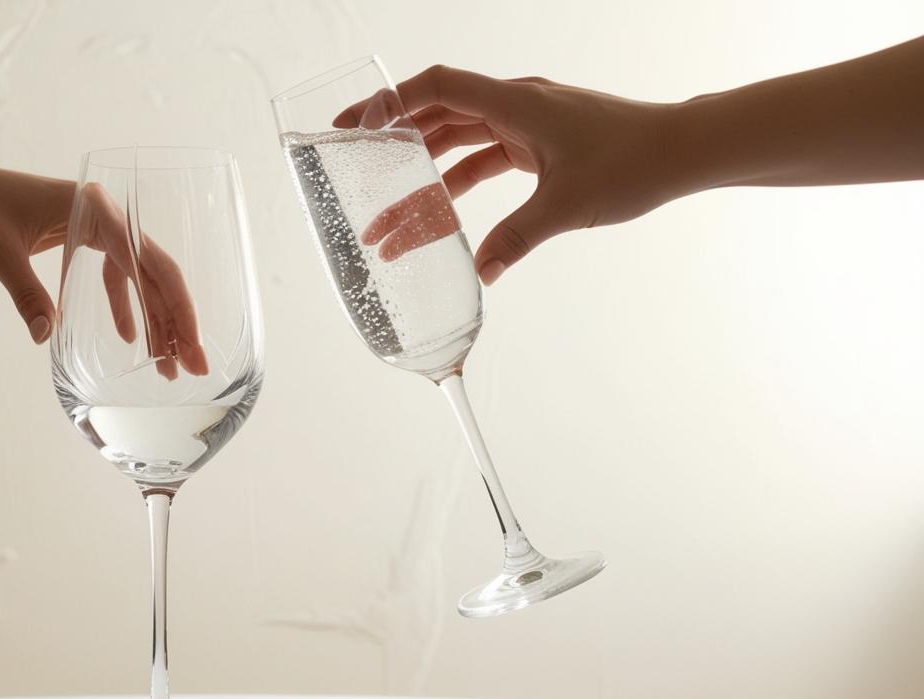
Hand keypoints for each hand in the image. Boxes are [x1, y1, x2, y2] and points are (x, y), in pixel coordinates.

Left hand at [0, 157, 204, 375]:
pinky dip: (121, 305)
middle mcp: (100, 212)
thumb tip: (46, 339)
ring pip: (136, 276)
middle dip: (175, 321)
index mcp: (92, 206)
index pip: (148, 260)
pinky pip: (109, 275)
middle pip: (153, 271)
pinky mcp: (73, 238)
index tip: (189, 344)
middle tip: (194, 365)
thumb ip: (26, 295)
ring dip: (152, 319)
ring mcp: (89, 225)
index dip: (174, 306)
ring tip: (166, 363)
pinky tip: (128, 338)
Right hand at [338, 66, 675, 283]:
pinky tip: (438, 212)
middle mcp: (515, 104)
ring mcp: (527, 122)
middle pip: (437, 113)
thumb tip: (480, 274)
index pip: (436, 87)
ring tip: (388, 209)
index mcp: (516, 103)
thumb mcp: (567, 205)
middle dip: (392, 141)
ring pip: (458, 139)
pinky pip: (484, 156)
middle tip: (352, 161)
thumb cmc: (633, 163)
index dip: (390, 102)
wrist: (683, 151)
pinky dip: (458, 179)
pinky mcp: (538, 141)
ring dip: (423, 170)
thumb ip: (516, 238)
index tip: (353, 124)